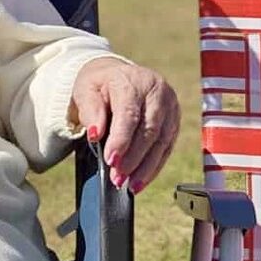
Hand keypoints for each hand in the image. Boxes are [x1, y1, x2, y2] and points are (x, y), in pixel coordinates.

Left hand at [69, 57, 179, 193]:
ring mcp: (170, 105)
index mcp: (132, 80)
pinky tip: (141, 180)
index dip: (121, 139)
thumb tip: (96, 134)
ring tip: (130, 185)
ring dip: (145, 167)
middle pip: (149, 129)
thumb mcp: (86, 90)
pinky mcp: (175, 120)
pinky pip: (167, 147)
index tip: (110, 160)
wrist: (117, 76)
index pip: (129, 113)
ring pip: (162, 141)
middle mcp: (157, 90)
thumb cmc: (99, 85)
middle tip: (117, 178)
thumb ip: (90, 110)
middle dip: (133, 158)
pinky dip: (154, 166)